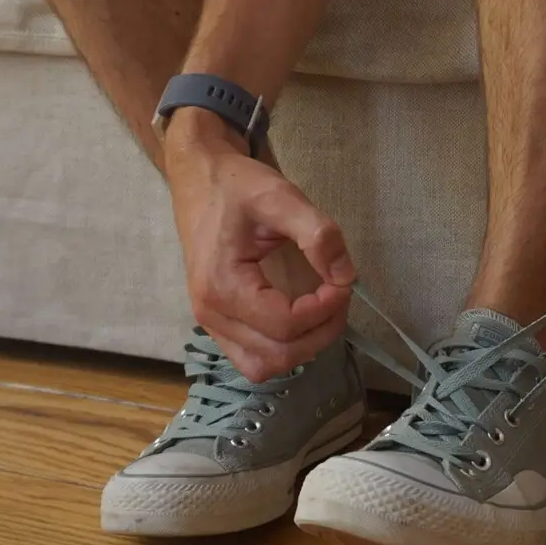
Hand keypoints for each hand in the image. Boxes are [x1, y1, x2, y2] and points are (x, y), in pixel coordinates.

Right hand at [163, 109, 354, 379]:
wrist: (200, 178)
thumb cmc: (237, 186)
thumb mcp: (281, 197)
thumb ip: (318, 234)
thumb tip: (345, 275)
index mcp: (222, 285)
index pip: (285, 325)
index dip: (324, 310)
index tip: (343, 282)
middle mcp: (210, 314)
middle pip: (277, 356)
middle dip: (320, 333)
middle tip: (339, 296)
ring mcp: (210, 322)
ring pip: (263, 366)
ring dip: (302, 347)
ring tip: (323, 311)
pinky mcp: (217, 322)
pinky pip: (252, 357)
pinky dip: (282, 348)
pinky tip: (301, 319)